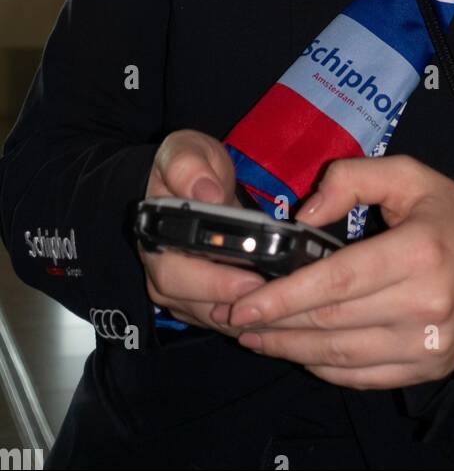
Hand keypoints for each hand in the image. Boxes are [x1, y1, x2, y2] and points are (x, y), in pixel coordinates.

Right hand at [138, 129, 265, 333]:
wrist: (195, 179)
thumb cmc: (190, 165)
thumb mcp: (186, 151)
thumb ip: (189, 167)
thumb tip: (206, 194)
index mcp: (155, 236)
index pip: (175, 271)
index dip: (213, 282)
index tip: (251, 281)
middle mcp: (161, 269)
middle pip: (192, 303)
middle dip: (235, 304)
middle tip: (276, 298)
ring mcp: (179, 288)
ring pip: (208, 317)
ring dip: (244, 317)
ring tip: (283, 309)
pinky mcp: (198, 298)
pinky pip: (219, 318)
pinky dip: (246, 319)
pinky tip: (275, 314)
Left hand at [227, 154, 453, 389]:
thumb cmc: (450, 218)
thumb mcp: (410, 176)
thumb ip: (353, 179)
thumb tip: (303, 215)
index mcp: (420, 251)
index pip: (338, 280)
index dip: (286, 295)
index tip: (245, 303)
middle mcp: (426, 303)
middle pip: (333, 321)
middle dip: (276, 323)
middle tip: (235, 318)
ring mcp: (428, 344)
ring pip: (341, 355)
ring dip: (290, 349)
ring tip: (254, 337)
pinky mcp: (426, 368)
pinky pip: (362, 376)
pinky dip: (323, 368)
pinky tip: (297, 352)